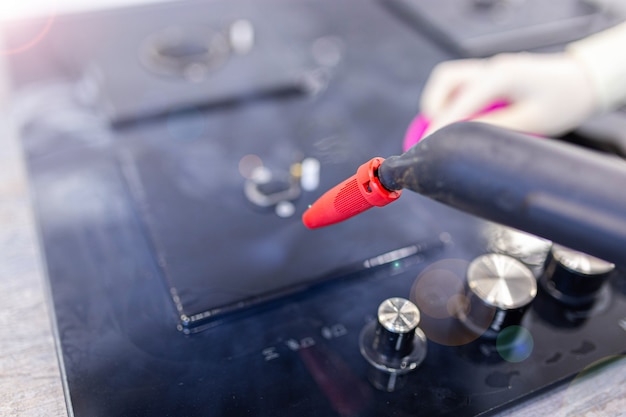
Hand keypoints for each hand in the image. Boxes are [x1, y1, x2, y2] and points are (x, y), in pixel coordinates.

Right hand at [420, 52, 597, 136]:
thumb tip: (463, 144)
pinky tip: (462, 120)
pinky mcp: (490, 74)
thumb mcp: (530, 123)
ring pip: (449, 80)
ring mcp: (489, 68)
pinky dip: (453, 100)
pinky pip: (460, 84)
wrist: (582, 83)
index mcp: (501, 77)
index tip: (427, 146)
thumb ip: (494, 130)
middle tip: (437, 135)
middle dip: (435, 108)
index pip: (459, 102)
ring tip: (447, 128)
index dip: (439, 126)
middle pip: (445, 80)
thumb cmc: (563, 102)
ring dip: (441, 102)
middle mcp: (491, 68)